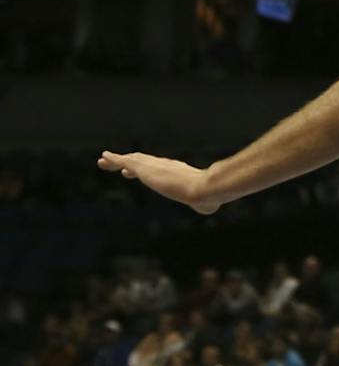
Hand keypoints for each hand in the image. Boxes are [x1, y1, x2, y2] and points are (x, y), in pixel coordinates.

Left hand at [98, 151, 220, 213]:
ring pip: (132, 160)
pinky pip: (125, 161)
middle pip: (143, 162)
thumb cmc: (208, 196)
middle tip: (117, 167)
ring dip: (117, 161)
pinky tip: (103, 158)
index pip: (158, 169)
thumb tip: (208, 206)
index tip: (133, 172)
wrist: (204, 189)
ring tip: (103, 162)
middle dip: (129, 163)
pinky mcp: (145, 168)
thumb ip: (202, 204)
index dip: (145, 170)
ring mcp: (155, 166)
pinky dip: (114, 159)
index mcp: (179, 173)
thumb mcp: (205, 203)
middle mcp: (166, 166)